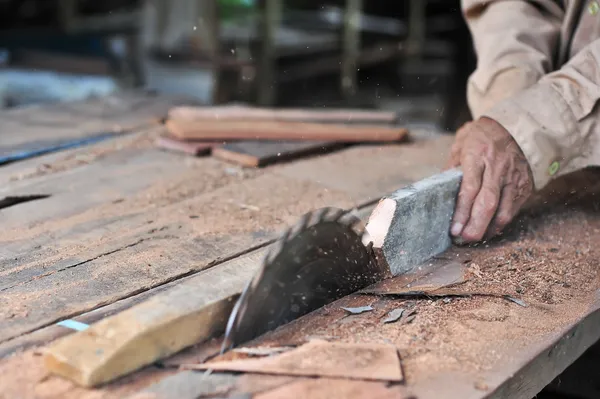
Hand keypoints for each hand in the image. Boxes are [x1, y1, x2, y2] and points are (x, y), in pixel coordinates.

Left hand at [446, 117, 533, 242]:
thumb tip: (440, 190)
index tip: (454, 229)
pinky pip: (513, 210)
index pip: (469, 190)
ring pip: (504, 211)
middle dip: (475, 226)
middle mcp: (498, 169)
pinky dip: (500, 223)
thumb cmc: (482, 135)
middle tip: (463, 240)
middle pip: (487, 204)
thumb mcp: (461, 144)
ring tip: (474, 238)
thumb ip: (451, 167)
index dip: (462, 212)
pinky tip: (489, 229)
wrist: (516, 126)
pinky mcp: (524, 186)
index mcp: (478, 156)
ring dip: (488, 229)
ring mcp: (514, 178)